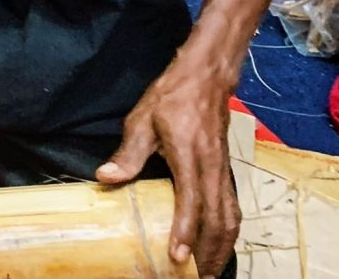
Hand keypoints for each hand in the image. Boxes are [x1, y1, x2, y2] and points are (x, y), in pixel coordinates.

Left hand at [96, 67, 238, 277]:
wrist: (206, 79)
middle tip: (197, 276)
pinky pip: (233, 208)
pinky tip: (220, 244)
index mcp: (189, 157)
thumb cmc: (171, 98)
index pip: (191, 202)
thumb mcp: (142, 119)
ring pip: (230, 218)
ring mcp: (223, 171)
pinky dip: (229, 231)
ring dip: (222, 247)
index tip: (178, 257)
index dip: (184, 231)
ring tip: (210, 270)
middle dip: (208, 252)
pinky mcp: (227, 171)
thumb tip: (105, 177)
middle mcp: (212, 169)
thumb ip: (128, 152)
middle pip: (216, 220)